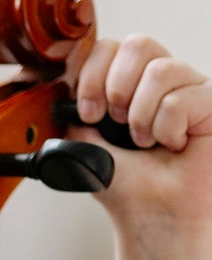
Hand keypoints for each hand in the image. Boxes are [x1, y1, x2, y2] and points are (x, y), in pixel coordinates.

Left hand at [73, 35, 211, 237]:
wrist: (152, 215)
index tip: (88, 112)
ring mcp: (190, 87)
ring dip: (141, 116)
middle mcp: (162, 79)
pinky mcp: (211, 103)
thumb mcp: (85, 144)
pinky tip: (173, 145)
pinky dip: (166, 129)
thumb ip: (74, 112)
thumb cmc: (127, 185)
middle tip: (116, 123)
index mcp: (131, 82)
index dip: (93, 74)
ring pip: (160, 71)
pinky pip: (181, 99)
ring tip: (146, 141)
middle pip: (138, 44)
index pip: (111, 47)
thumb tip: (62, 88)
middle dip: (116, 88)